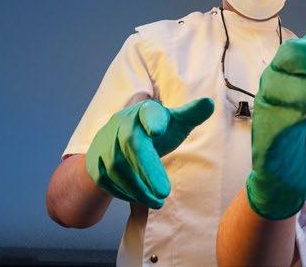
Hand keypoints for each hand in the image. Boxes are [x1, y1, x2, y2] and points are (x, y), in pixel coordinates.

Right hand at [85, 97, 214, 207]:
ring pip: (118, 169)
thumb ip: (190, 115)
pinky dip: (127, 193)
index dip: (153, 119)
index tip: (159, 129)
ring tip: (158, 201)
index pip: (148, 113)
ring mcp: (104, 144)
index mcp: (143, 112)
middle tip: (165, 192)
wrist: (114, 144)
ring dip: (139, 188)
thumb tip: (210, 104)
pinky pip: (109, 182)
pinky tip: (143, 199)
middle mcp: (121, 124)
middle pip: (133, 145)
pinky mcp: (95, 165)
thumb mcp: (173, 123)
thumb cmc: (152, 132)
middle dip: (148, 169)